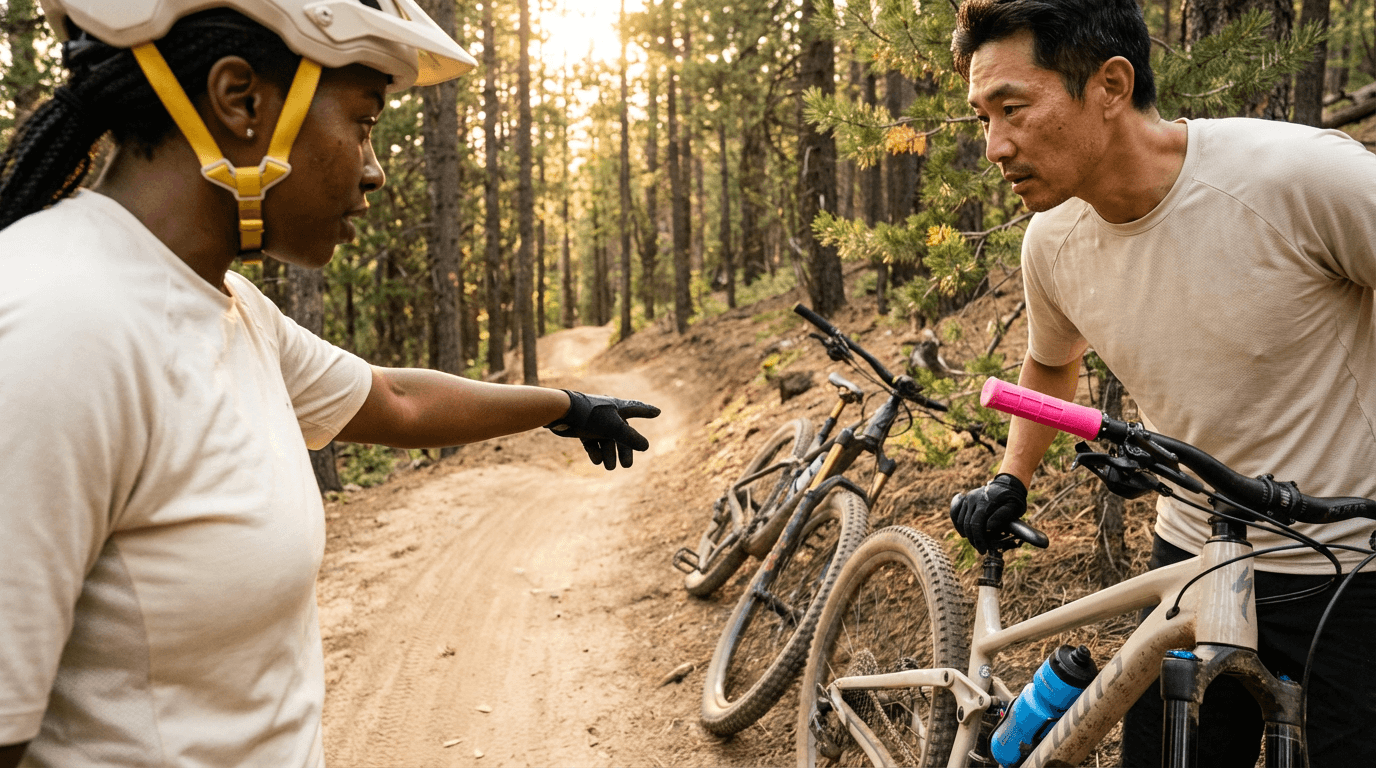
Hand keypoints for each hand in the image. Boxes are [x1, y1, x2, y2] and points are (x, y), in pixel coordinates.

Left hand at [545, 390, 660, 469]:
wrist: (562, 413)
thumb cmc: (590, 415)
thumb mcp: (614, 427)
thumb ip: (630, 438)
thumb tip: (646, 447)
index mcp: (617, 407)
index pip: (636, 408)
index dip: (646, 411)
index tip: (657, 412)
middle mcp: (607, 414)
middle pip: (621, 434)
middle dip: (624, 450)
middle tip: (627, 465)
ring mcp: (594, 422)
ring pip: (606, 441)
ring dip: (609, 454)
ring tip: (609, 467)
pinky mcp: (582, 429)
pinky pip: (592, 443)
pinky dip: (595, 452)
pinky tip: (596, 460)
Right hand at [950, 473, 1027, 553]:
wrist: (1008, 484)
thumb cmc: (1013, 499)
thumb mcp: (1013, 508)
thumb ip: (1001, 517)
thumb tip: (988, 528)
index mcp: (985, 503)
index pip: (976, 525)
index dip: (979, 540)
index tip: (983, 550)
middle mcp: (973, 499)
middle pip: (967, 524)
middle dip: (973, 539)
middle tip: (980, 549)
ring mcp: (968, 498)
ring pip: (960, 520)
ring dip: (966, 534)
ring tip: (975, 542)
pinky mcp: (965, 498)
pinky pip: (955, 512)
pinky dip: (956, 523)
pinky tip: (963, 533)